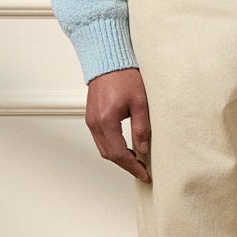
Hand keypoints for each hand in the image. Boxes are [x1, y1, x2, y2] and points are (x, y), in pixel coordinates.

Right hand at [86, 67, 150, 181]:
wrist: (108, 61)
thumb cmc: (124, 76)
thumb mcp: (140, 102)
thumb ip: (141, 128)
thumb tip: (143, 149)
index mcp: (106, 121)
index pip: (119, 154)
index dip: (133, 167)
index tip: (145, 175)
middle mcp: (94, 123)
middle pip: (109, 155)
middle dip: (126, 165)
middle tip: (143, 171)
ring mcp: (91, 121)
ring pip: (104, 149)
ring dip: (119, 158)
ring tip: (136, 161)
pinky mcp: (91, 117)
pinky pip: (101, 139)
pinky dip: (113, 147)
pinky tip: (125, 148)